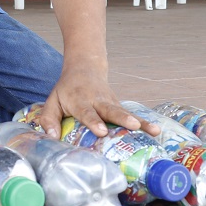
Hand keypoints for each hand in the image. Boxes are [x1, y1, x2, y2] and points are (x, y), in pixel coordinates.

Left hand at [38, 63, 159, 138]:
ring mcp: (111, 103)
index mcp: (79, 100)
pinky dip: (145, 123)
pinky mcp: (119, 106)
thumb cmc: (67, 90)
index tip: (101, 131)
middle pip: (110, 110)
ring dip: (138, 121)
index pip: (87, 112)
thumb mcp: (52, 101)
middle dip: (121, 119)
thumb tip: (51, 137)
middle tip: (132, 125)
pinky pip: (133, 115)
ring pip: (125, 112)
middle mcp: (98, 101)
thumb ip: (49, 119)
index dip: (94, 121)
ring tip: (152, 130)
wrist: (84, 68)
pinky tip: (156, 131)